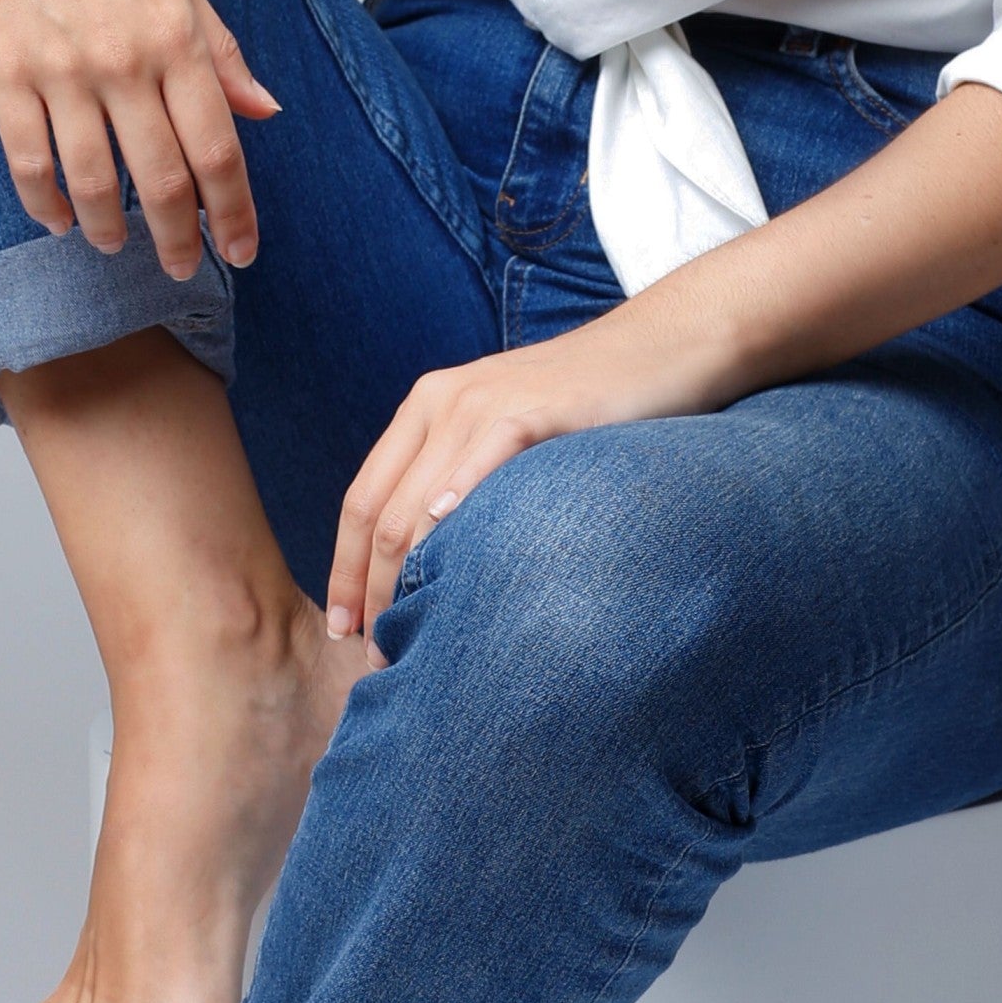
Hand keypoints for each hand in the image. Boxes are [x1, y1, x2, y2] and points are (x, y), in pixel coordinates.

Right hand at [0, 0, 278, 281]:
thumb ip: (220, 47)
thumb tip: (263, 109)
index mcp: (177, 35)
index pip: (219, 148)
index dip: (234, 212)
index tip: (242, 250)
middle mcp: (123, 60)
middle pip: (160, 177)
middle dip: (179, 237)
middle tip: (186, 268)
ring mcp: (59, 68)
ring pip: (91, 180)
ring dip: (109, 227)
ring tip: (118, 246)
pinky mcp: (2, 69)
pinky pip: (26, 157)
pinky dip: (43, 200)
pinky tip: (58, 218)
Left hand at [325, 308, 734, 640]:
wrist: (660, 348)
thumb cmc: (586, 406)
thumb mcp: (504, 435)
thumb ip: (461, 478)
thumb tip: (429, 565)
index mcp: (424, 409)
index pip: (361, 500)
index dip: (345, 570)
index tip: (341, 628)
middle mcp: (439, 402)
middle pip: (379, 513)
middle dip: (369, 591)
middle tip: (374, 655)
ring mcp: (482, 402)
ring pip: (415, 505)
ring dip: (403, 580)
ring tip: (405, 637)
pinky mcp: (531, 409)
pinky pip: (479, 466)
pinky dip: (455, 511)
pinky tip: (447, 559)